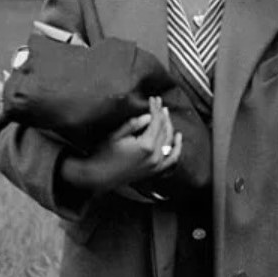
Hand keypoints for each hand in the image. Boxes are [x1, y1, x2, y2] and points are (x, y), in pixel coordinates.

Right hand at [64, 97, 181, 193]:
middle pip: (164, 130)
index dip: (155, 108)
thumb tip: (149, 116)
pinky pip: (172, 159)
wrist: (100, 177)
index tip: (153, 99)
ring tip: (165, 114)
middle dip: (162, 114)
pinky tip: (178, 137)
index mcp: (146, 145)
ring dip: (169, 126)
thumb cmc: (105, 155)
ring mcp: (157, 164)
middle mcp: (155, 155)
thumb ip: (134, 124)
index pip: (156, 122)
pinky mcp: (155, 170)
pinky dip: (177, 147)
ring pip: (169, 141)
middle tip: (159, 102)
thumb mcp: (116, 136)